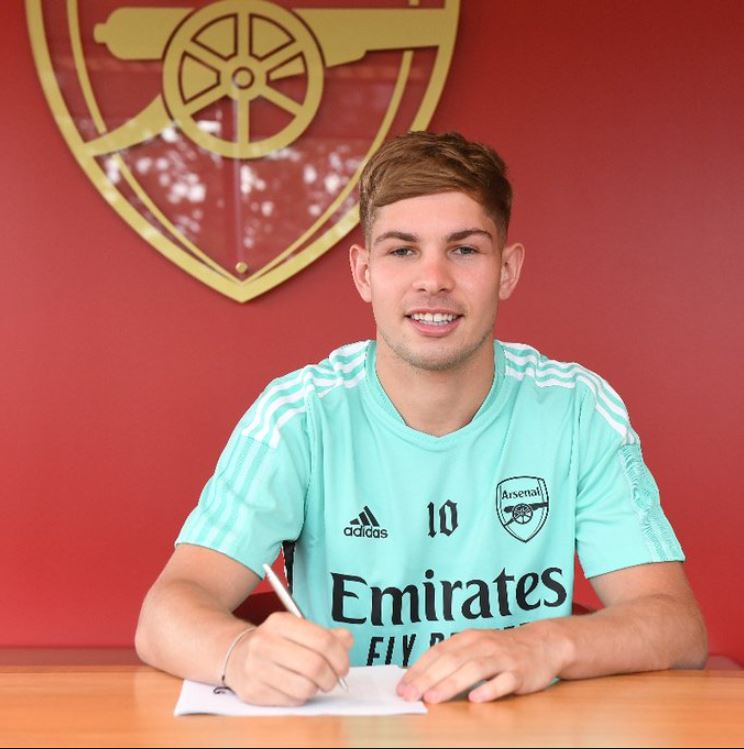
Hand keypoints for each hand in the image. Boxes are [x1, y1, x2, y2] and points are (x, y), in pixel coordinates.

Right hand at [225, 613, 352, 705]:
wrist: (235, 654)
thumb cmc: (276, 642)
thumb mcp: (298, 629)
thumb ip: (326, 634)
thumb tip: (347, 642)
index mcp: (280, 622)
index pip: (322, 640)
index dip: (340, 656)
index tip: (343, 665)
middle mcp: (265, 642)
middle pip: (315, 665)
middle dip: (332, 676)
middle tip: (334, 678)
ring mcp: (256, 668)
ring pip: (305, 687)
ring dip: (318, 688)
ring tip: (316, 682)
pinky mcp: (253, 691)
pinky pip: (291, 700)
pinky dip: (301, 697)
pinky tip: (296, 687)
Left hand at [396, 622, 571, 703]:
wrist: (543, 643)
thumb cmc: (500, 650)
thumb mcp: (475, 647)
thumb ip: (452, 659)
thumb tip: (420, 678)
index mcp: (467, 638)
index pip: (437, 652)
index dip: (418, 669)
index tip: (401, 687)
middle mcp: (482, 644)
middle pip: (451, 660)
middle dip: (427, 678)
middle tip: (410, 695)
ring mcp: (501, 658)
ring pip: (473, 669)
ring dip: (451, 683)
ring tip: (433, 697)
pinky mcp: (519, 673)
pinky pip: (503, 682)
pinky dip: (489, 689)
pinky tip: (476, 699)